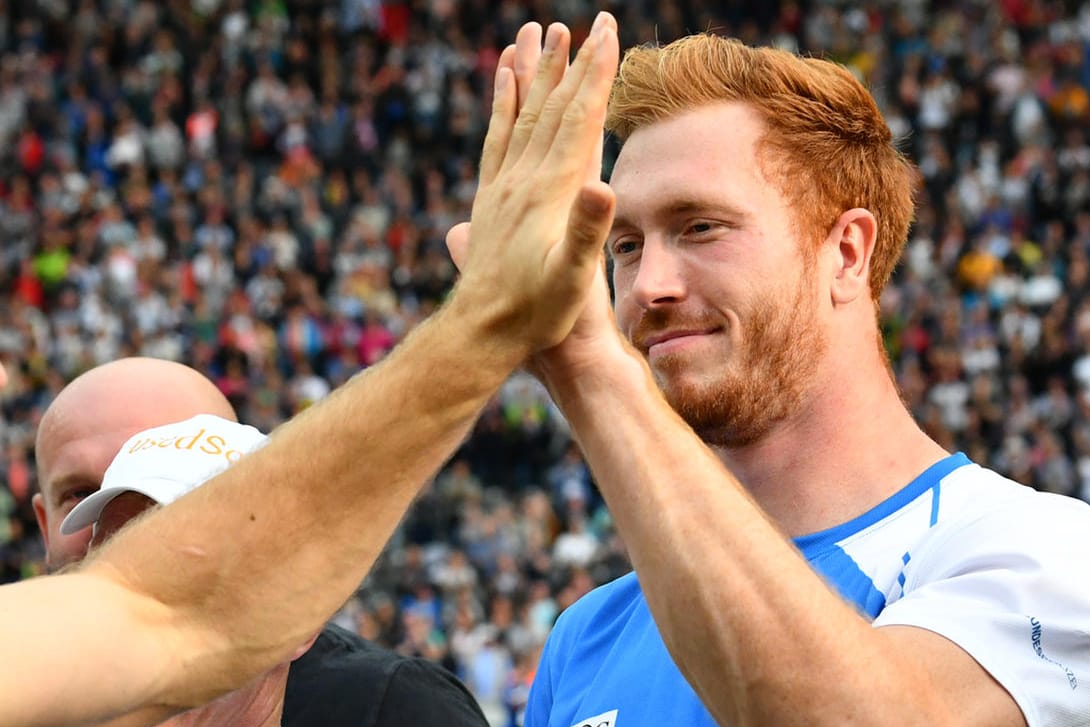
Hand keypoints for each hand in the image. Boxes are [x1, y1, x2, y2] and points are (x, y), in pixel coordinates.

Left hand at [449, 14, 620, 360]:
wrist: (482, 334)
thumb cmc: (535, 313)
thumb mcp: (571, 278)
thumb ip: (587, 231)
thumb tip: (603, 185)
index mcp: (548, 190)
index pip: (577, 118)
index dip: (595, 73)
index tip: (608, 31)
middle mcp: (521, 180)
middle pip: (550, 108)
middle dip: (570, 63)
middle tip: (581, 22)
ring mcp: (501, 188)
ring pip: (521, 115)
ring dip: (532, 73)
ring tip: (536, 33)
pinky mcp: (489, 200)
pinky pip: (496, 139)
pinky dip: (503, 105)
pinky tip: (504, 81)